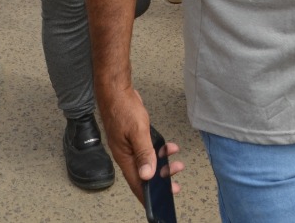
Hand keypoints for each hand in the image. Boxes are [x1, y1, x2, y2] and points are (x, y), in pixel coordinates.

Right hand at [97, 87, 183, 202]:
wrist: (116, 90)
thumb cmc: (123, 109)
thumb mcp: (137, 131)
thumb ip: (144, 153)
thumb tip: (147, 175)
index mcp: (124, 157)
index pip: (136, 183)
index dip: (147, 195)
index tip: (159, 204)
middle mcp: (126, 155)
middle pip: (144, 174)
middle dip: (161, 181)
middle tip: (176, 185)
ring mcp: (130, 146)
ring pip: (148, 162)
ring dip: (163, 165)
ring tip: (178, 165)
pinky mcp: (135, 137)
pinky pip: (149, 150)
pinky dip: (160, 151)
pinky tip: (170, 148)